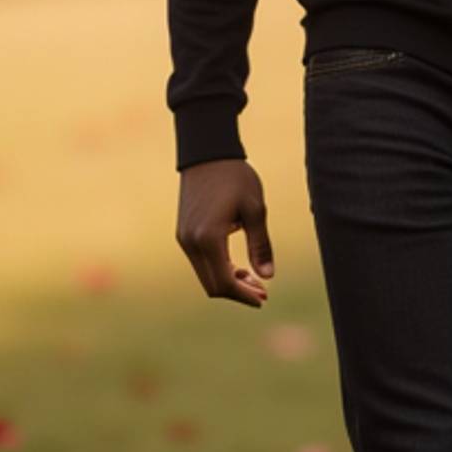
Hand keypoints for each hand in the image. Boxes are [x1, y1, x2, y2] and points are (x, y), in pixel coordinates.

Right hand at [175, 159, 273, 306]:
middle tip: (263, 293)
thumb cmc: (235, 177)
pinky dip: (218, 269)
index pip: (224, 283)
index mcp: (209, 238)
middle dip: (237, 293)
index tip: (264, 298)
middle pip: (212, 285)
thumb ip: (261, 245)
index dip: (244, 295)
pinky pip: (200, 262)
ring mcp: (184, 238)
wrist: (206, 153)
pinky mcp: (183, 233)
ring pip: (205, 275)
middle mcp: (191, 243)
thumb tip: (268, 277)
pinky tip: (237, 266)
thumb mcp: (255, 210)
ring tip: (254, 279)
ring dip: (228, 282)